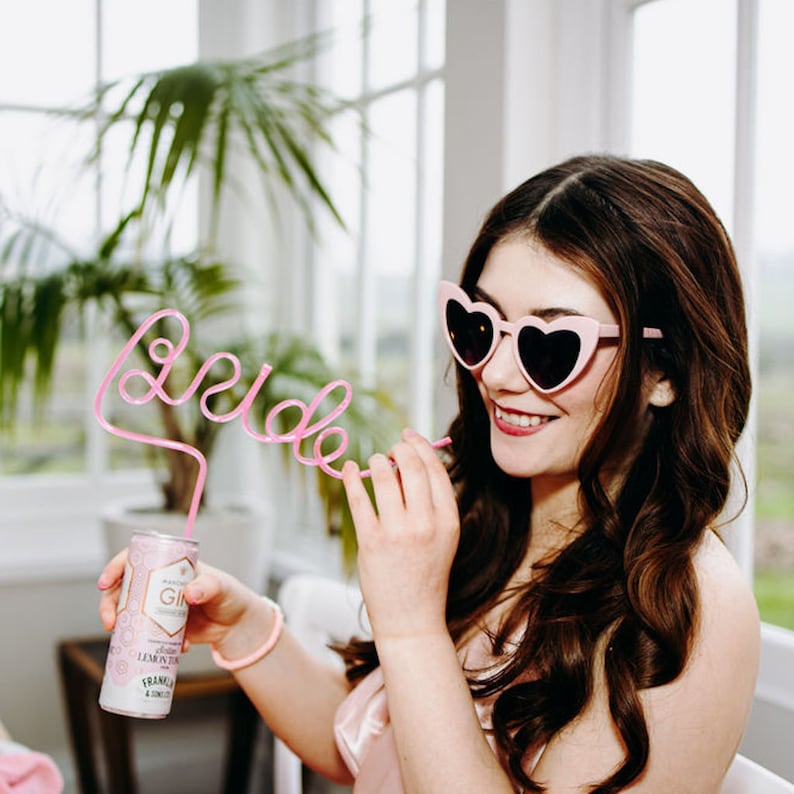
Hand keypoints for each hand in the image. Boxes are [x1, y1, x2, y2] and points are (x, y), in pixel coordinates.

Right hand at [97, 553, 264, 653]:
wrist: (237, 626)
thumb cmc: (231, 597)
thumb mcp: (222, 587)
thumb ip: (209, 586)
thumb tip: (189, 593)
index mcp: (171, 568)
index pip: (137, 560)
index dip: (117, 567)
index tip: (105, 582)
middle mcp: (159, 587)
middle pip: (123, 589)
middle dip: (109, 604)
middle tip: (110, 622)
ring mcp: (158, 609)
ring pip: (128, 614)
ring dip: (121, 627)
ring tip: (124, 639)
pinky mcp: (162, 630)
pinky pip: (145, 637)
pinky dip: (149, 644)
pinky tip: (175, 648)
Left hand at [342, 428, 459, 641]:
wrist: (412, 619)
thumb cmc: (426, 575)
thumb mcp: (443, 538)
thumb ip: (432, 503)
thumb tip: (412, 462)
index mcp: (448, 520)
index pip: (435, 469)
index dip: (420, 446)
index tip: (408, 436)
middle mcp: (426, 523)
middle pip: (412, 466)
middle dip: (399, 449)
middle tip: (390, 449)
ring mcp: (398, 532)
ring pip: (385, 477)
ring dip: (376, 463)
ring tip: (373, 464)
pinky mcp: (372, 542)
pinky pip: (359, 498)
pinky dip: (352, 478)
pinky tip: (350, 470)